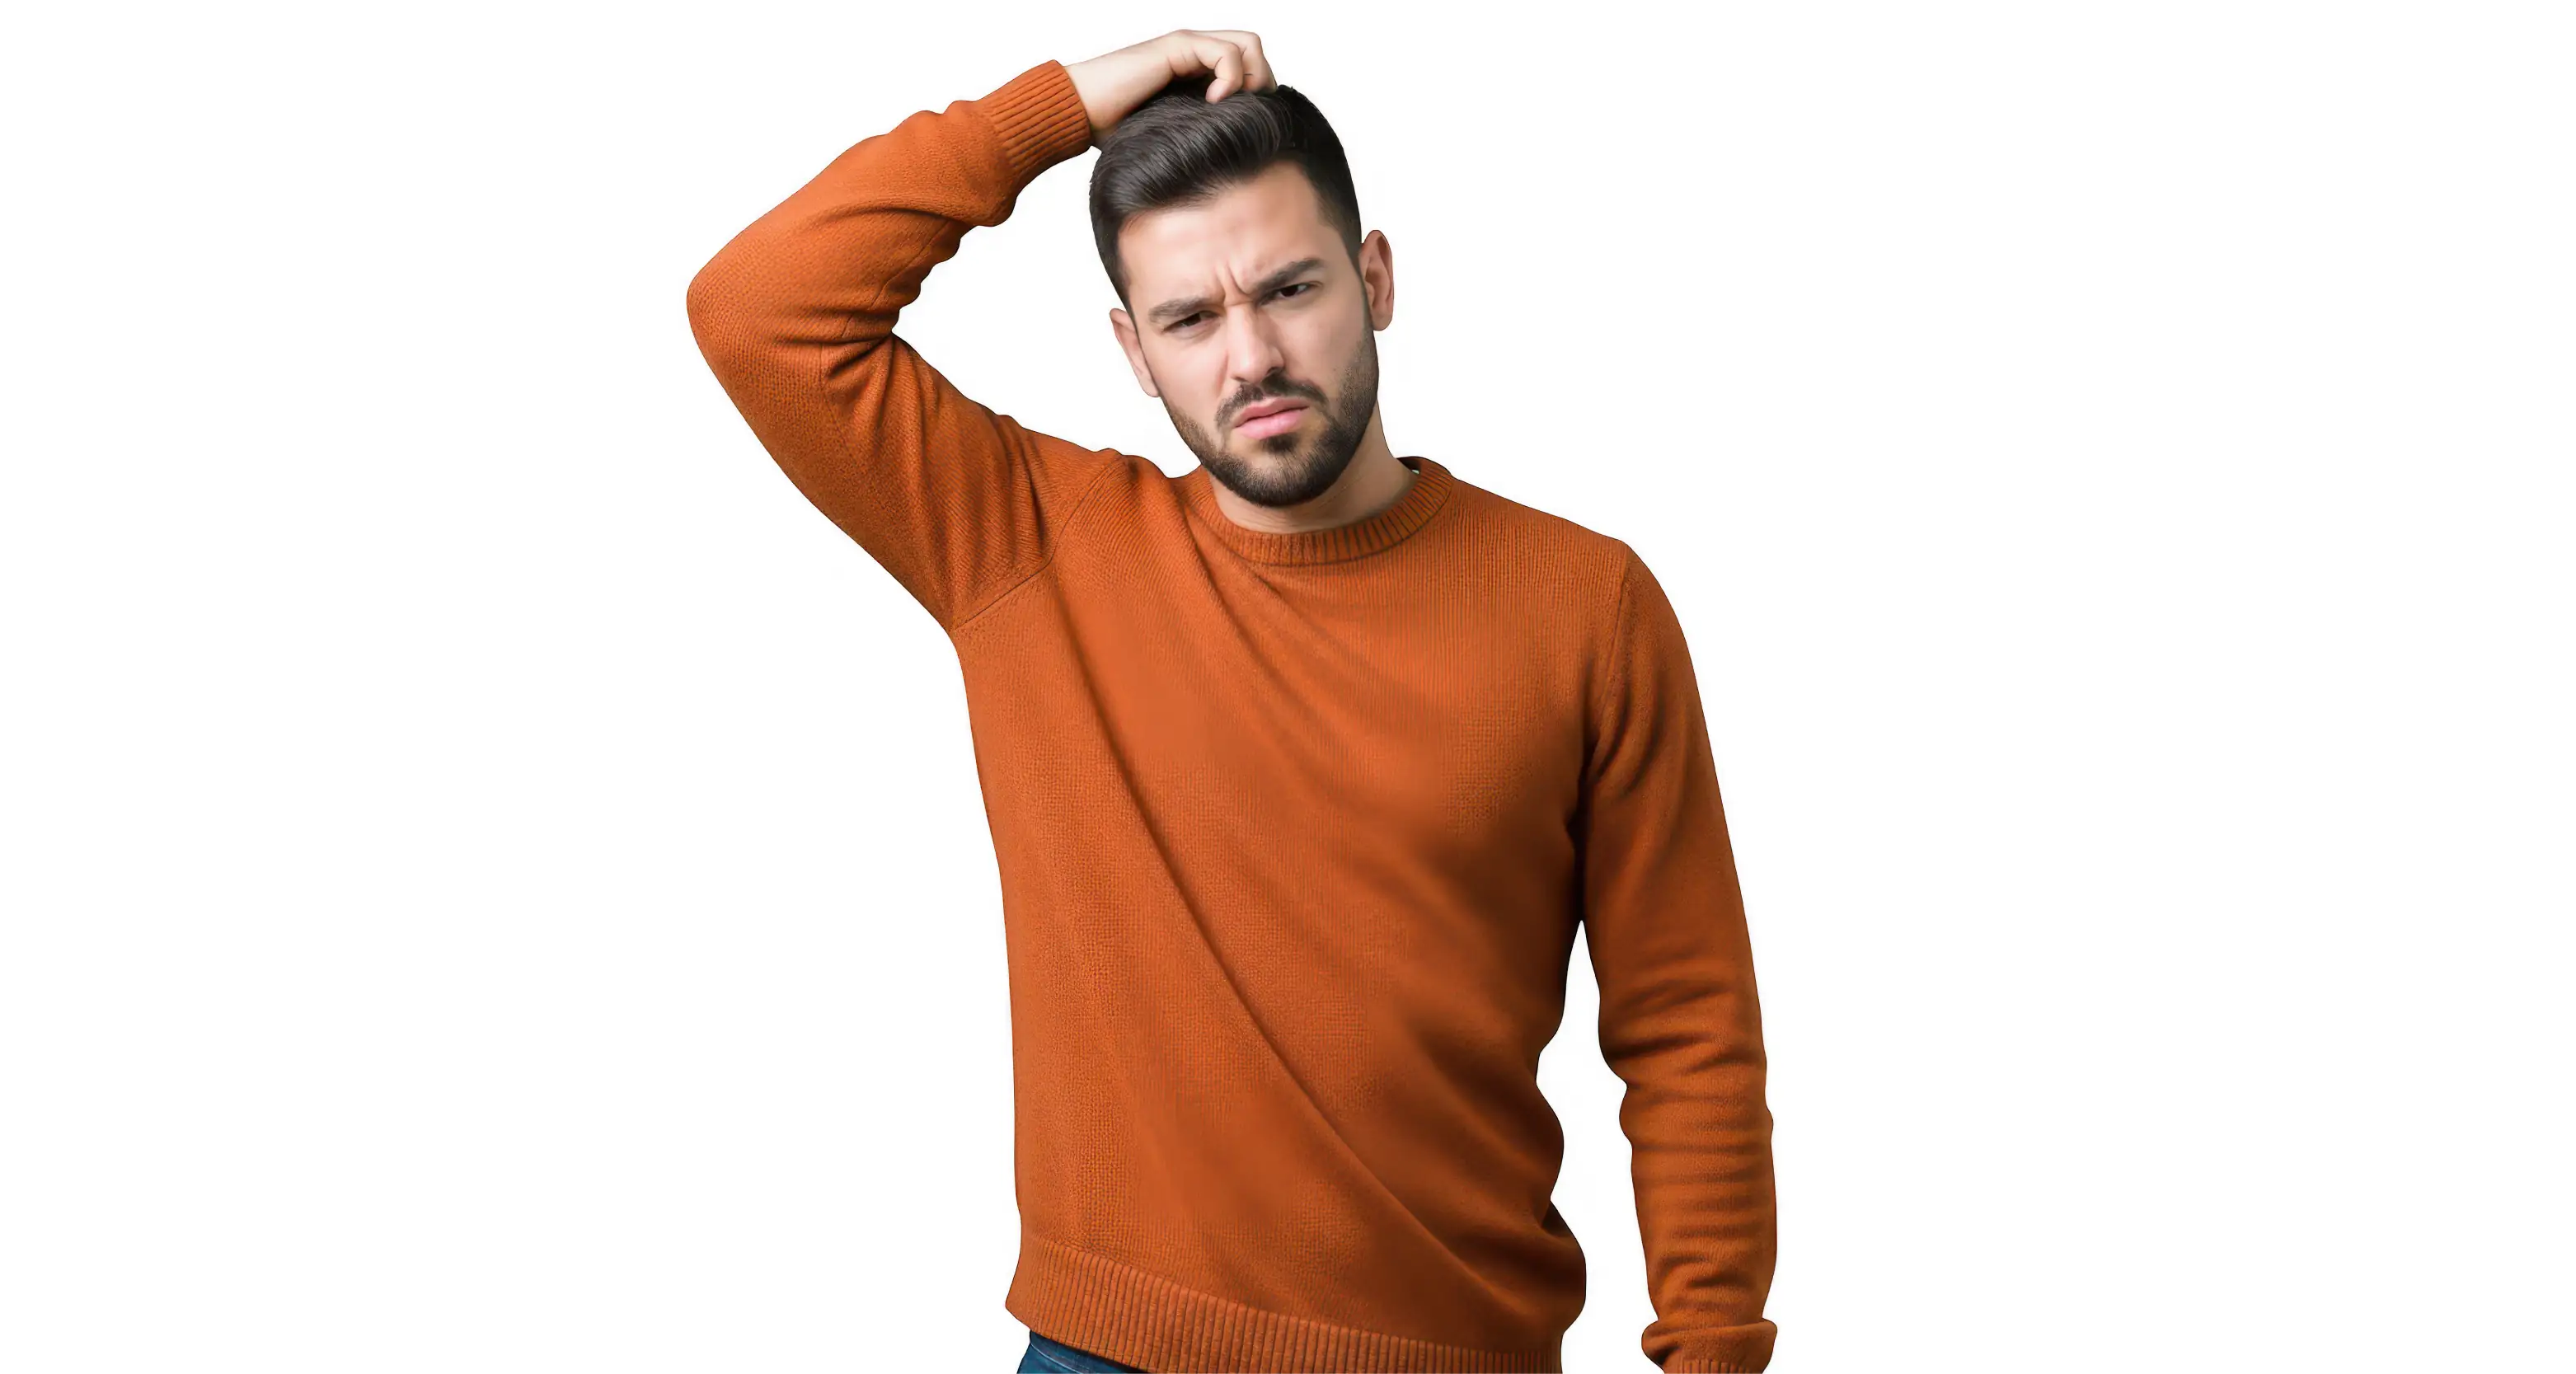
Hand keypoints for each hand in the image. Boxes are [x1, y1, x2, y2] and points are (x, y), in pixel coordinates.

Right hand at [1064, 29, 1277, 145]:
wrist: (1079, 114)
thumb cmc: (1114, 132)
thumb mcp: (1172, 139)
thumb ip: (1200, 138)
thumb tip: (1237, 169)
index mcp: (1195, 74)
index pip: (1249, 69)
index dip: (1258, 95)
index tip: (1250, 127)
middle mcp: (1194, 55)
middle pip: (1255, 52)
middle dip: (1262, 84)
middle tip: (1248, 118)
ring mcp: (1187, 47)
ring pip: (1248, 45)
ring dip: (1251, 79)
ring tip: (1233, 109)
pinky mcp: (1177, 47)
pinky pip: (1226, 53)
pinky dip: (1230, 79)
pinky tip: (1213, 104)